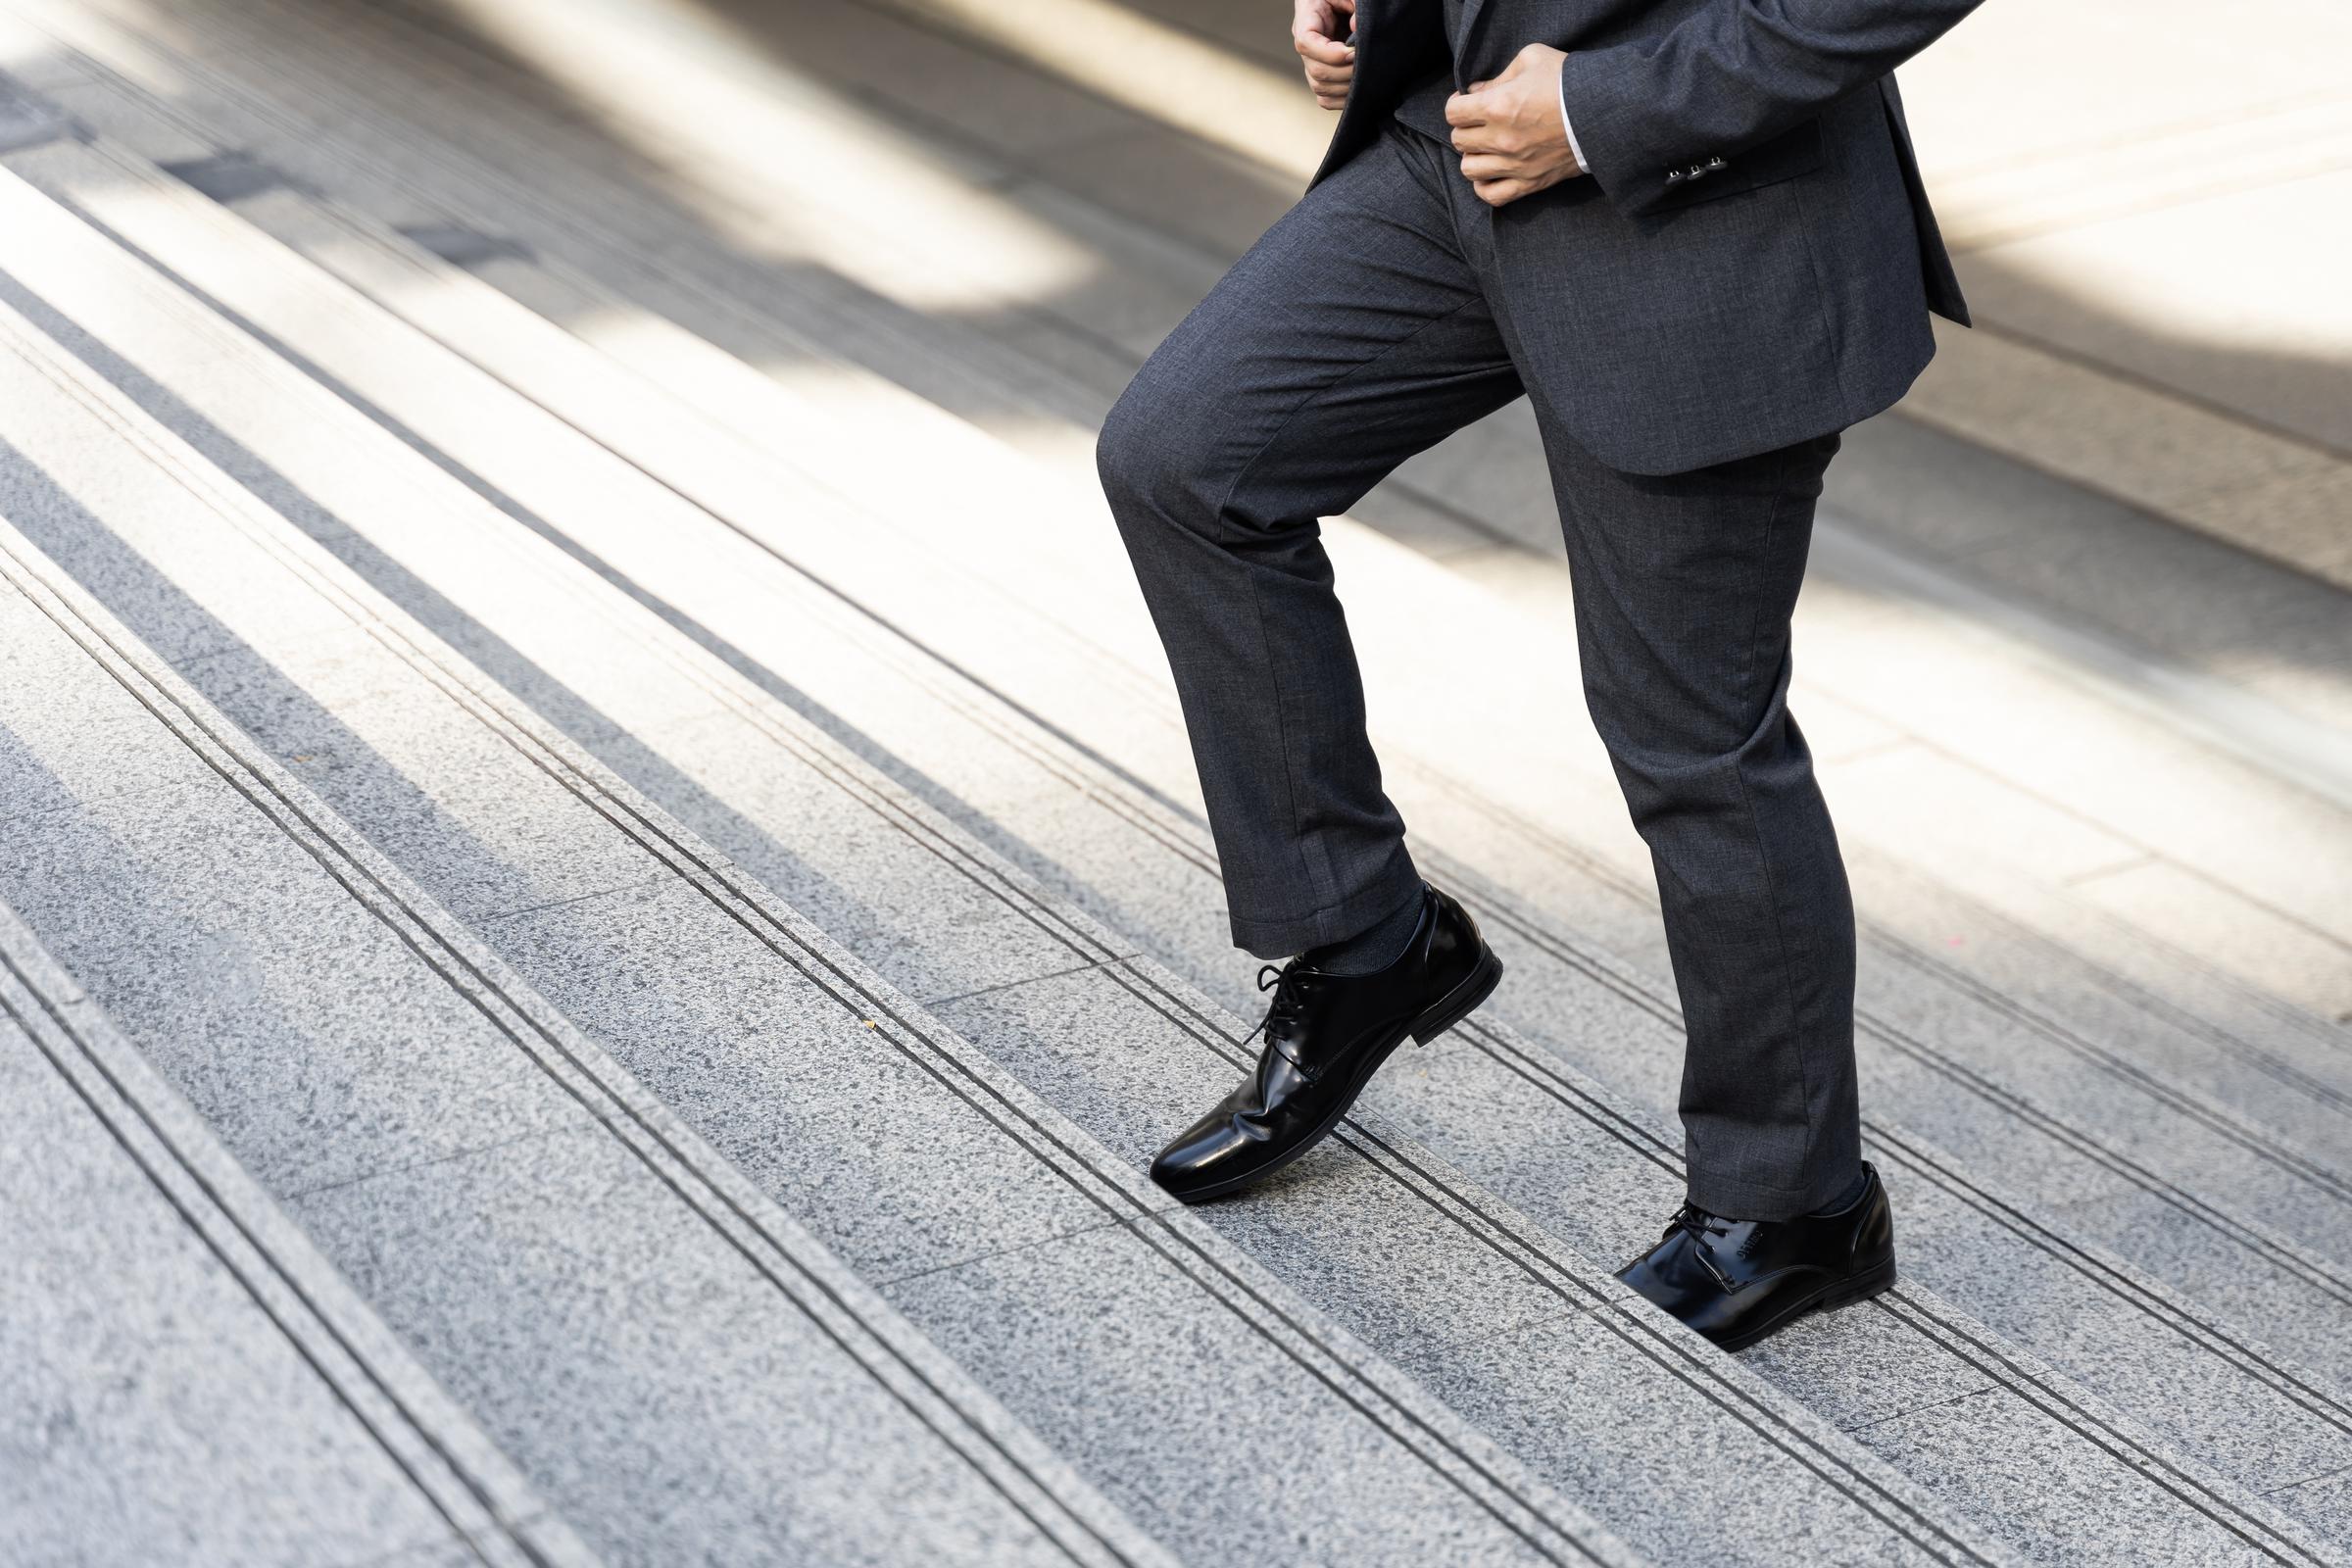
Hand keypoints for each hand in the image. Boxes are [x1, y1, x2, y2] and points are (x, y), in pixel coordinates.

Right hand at [1293, 0, 1356, 110]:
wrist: (1338, 2)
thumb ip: (1353, 3)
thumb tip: (1356, 27)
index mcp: (1307, 19)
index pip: (1306, 43)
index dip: (1330, 54)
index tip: (1353, 53)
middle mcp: (1306, 45)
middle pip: (1316, 71)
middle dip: (1345, 73)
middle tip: (1367, 66)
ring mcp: (1313, 63)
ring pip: (1320, 88)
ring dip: (1346, 88)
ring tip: (1366, 78)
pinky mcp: (1323, 76)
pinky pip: (1325, 99)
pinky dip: (1342, 100)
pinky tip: (1359, 91)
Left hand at [1446, 43, 1583, 206]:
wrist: (1605, 110)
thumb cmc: (1569, 80)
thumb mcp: (1532, 59)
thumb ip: (1499, 75)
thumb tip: (1476, 91)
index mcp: (1498, 106)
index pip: (1453, 113)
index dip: (1457, 104)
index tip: (1466, 102)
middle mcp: (1501, 139)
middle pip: (1459, 140)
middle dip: (1466, 128)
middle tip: (1480, 122)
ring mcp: (1515, 164)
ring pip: (1469, 170)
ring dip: (1473, 157)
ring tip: (1485, 148)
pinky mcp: (1530, 183)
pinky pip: (1492, 196)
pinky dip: (1485, 186)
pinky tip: (1491, 173)